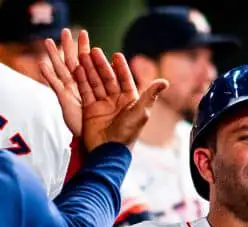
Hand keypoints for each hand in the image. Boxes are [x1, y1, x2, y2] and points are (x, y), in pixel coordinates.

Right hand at [41, 38, 167, 149]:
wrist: (108, 150)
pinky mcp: (89, 108)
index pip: (125, 80)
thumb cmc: (127, 133)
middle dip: (101, 65)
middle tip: (94, 50)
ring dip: (89, 69)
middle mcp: (116, 101)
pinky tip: (77, 69)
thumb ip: (150, 95)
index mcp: (131, 101)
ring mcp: (102, 104)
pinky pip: (85, 91)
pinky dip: (81, 80)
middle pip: (108, 78)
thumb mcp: (140, 112)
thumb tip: (165, 81)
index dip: (121, 68)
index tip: (116, 55)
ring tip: (83, 55)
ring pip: (95, 82)